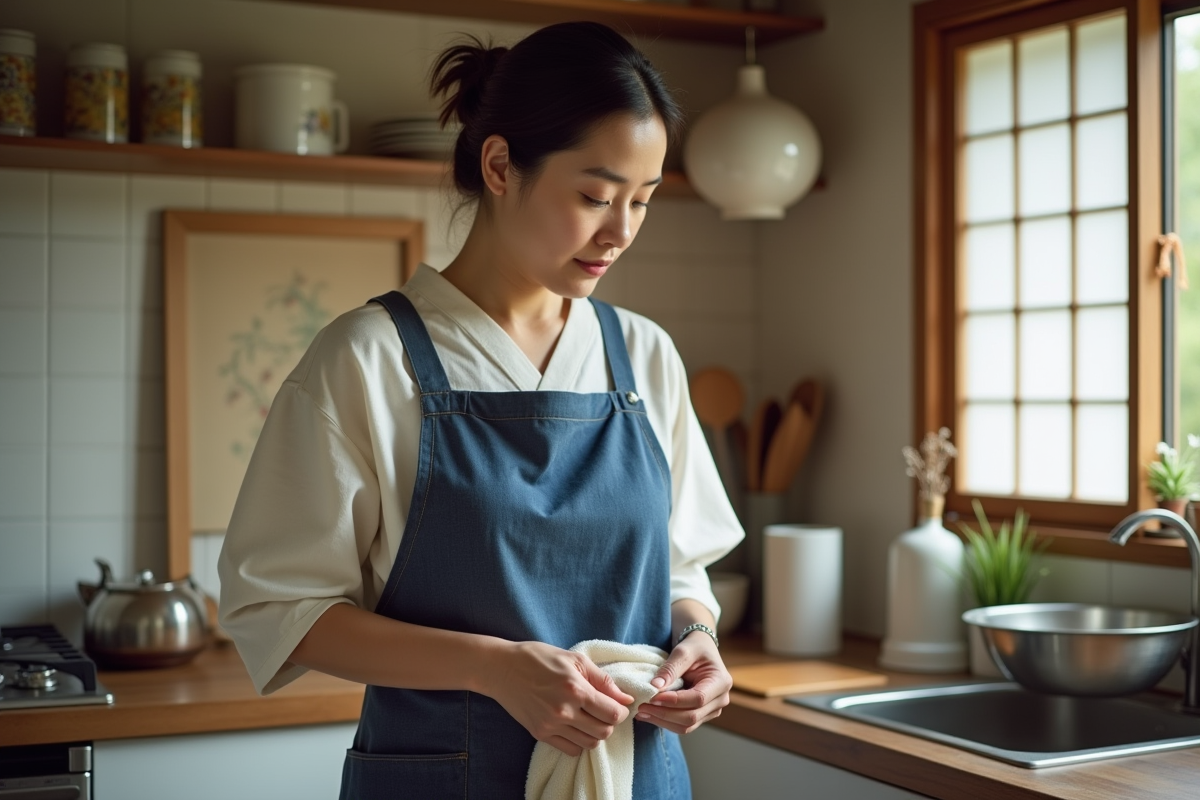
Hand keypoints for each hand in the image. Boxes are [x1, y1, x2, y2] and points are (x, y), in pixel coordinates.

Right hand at [484, 641, 633, 756]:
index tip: (618, 705)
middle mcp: (564, 711)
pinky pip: (571, 750)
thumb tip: (626, 698)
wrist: (502, 668)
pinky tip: (575, 727)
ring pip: (589, 743)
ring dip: (595, 733)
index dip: (621, 711)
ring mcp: (551, 725)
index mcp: (576, 689)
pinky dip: (579, 742)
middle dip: (610, 722)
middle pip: (604, 732)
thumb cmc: (538, 658)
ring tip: (589, 718)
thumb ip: (603, 680)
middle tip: (603, 710)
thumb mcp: (574, 659)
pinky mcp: (540, 734)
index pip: (613, 714)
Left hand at [636, 632, 731, 734]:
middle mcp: (721, 700)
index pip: (698, 698)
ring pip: (686, 726)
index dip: (675, 701)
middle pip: (692, 716)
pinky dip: (665, 722)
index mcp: (721, 682)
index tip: (653, 697)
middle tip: (641, 706)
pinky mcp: (702, 716)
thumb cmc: (694, 648)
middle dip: (664, 714)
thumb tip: (655, 687)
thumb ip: (670, 669)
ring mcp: (712, 710)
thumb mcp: (683, 651)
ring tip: (642, 712)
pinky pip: (683, 725)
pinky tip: (649, 714)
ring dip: (662, 721)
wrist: (701, 650)